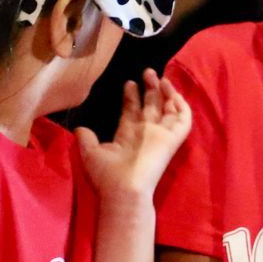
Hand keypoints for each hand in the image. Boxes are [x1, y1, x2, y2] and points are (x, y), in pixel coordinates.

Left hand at [77, 69, 192, 199]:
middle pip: (152, 106)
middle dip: (150, 89)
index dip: (132, 96)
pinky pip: (184, 120)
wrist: (124, 189)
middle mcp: (146, 133)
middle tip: (148, 72)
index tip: (129, 82)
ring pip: (169, 110)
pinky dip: (182, 106)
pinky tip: (175, 94)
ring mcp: (160, 135)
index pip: (133, 111)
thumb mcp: (90, 152)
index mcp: (128, 135)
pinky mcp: (172, 138)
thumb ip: (86, 138)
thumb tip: (79, 128)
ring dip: (167, 93)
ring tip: (161, 78)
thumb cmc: (107, 174)